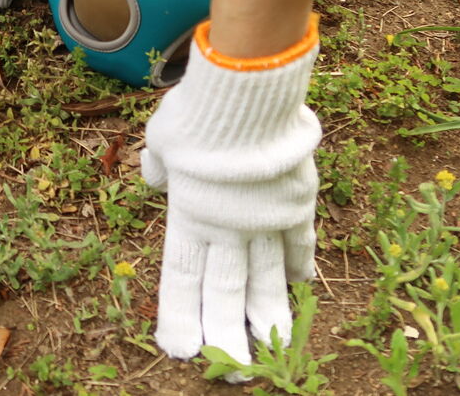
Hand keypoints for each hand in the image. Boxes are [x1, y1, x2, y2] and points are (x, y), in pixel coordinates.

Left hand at [141, 18, 319, 370]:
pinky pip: (300, 241)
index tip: (181, 351)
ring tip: (274, 347)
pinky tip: (303, 285)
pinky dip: (300, 263)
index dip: (182, 316)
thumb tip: (156, 175)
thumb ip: (161, 164)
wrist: (248, 93)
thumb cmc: (197, 111)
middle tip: (234, 373)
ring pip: (267, 280)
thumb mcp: (163, 136)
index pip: (183, 278)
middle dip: (228, 336)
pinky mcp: (297, 203)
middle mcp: (227, 227)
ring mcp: (265, 219)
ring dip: (269, 316)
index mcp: (189, 214)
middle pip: (226, 293)